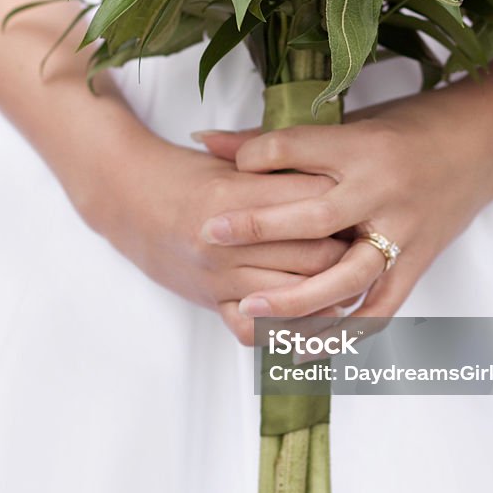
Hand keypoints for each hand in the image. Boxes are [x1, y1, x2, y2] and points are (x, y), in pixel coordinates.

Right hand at [83, 130, 345, 343]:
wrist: (126, 195)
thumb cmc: (186, 173)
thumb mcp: (233, 162)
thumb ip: (281, 170)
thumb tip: (337, 182)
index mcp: (238, 193)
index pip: (311, 205)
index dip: (343, 209)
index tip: (362, 208)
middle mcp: (228, 238)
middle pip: (312, 255)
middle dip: (346, 255)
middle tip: (366, 248)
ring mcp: (218, 274)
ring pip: (293, 296)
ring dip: (327, 296)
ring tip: (349, 285)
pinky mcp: (209, 299)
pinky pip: (254, 328)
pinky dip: (285, 330)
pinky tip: (308, 322)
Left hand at [197, 54, 492, 321]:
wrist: (486, 142)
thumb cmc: (414, 125)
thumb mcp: (352, 122)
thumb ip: (279, 140)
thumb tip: (205, 139)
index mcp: (365, 146)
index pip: (295, 149)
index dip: (254, 156)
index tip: (226, 165)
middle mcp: (384, 191)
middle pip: (315, 216)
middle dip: (260, 227)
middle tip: (211, 236)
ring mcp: (405, 232)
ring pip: (347, 276)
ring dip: (296, 299)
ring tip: (249, 309)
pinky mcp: (419, 261)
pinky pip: (380, 308)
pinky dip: (344, 333)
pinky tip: (305, 348)